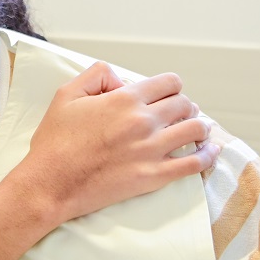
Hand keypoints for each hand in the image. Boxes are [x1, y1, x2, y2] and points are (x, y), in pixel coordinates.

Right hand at [16, 63, 217, 223]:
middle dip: (184, 105)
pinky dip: (208, 155)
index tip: (166, 94)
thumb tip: (121, 79)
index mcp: (124, 100)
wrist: (51, 184)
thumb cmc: (55, 142)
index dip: (170, 86)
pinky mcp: (154, 176)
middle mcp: (143, 122)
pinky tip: (209, 151)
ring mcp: (152, 150)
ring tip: (194, 129)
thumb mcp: (66, 95)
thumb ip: (96, 75)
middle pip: (186, 104)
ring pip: (196, 130)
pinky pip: (195, 163)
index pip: (169, 83)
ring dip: (198, 127)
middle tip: (178, 112)